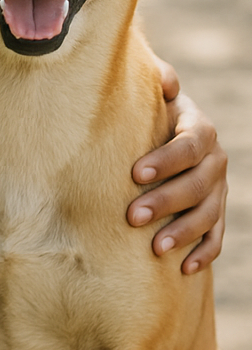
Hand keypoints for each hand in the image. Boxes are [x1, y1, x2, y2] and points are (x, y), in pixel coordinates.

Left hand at [127, 58, 226, 273]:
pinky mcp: (214, 214)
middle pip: (198, 184)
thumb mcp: (147, 91)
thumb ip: (156, 80)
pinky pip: (216, 237)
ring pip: (208, 214)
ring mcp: (217, 189)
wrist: (158, 130)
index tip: (135, 173)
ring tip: (154, 248)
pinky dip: (203, 253)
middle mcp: (214, 160)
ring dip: (183, 232)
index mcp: (198, 128)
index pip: (189, 145)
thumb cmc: (144, 109)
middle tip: (132, 216)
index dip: (166, 160)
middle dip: (166, 202)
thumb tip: (166, 82)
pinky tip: (184, 269)